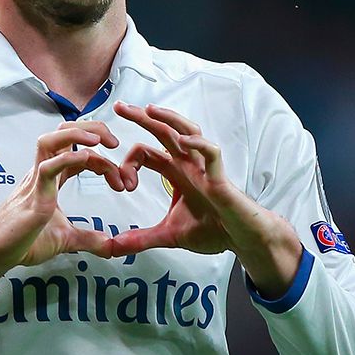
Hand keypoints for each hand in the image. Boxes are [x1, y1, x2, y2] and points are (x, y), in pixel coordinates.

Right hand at [0, 121, 133, 283]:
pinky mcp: (33, 197)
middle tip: (115, 142)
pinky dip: (68, 158)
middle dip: (91, 129)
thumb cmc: (23, 242)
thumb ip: (88, 239)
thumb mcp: (65, 239)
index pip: (77, 151)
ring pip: (51, 140)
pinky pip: (48, 167)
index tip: (121, 179)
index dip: (102, 157)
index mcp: (50, 178)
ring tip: (100, 141)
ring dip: (77, 134)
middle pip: (63, 133)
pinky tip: (86, 159)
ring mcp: (36, 182)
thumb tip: (111, 246)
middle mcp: (42, 173)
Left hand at [110, 102, 301, 296]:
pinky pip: (212, 153)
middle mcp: (189, 164)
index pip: (147, 153)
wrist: (242, 240)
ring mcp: (204, 168)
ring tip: (150, 110)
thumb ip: (141, 239)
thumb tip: (112, 247)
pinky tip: (184, 141)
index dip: (129, 162)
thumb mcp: (169, 235)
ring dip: (169, 119)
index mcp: (176, 172)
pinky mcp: (220, 178)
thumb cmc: (213, 230)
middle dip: (142, 118)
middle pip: (164, 132)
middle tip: (120, 107)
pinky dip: (199, 144)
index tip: (122, 185)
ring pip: (188, 132)